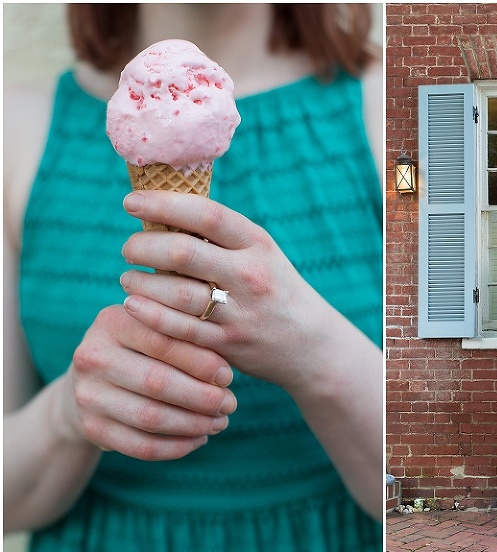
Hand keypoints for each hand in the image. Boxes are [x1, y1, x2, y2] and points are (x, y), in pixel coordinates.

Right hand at [57, 305, 236, 459]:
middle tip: (230, 404)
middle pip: (157, 382)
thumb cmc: (142, 351)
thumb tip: (225, 376)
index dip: (201, 362)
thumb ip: (187, 339)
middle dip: (202, 397)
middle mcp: (92, 356)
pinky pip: (140, 446)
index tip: (228, 377)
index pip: (164, 341)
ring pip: (151, 417)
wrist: (92, 383)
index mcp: (113, 322)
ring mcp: (87, 394)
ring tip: (220, 423)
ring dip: (193, 424)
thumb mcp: (158, 331)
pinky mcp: (91, 428)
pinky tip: (199, 439)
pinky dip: (176, 447)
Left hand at [119, 190, 362, 394]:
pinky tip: (134, 304)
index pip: (207, 214)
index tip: (131, 203)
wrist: (309, 343)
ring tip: (129, 276)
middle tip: (129, 247)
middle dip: (143, 245)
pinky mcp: (227, 344)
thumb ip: (219, 236)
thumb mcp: (259, 253)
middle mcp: (251, 275)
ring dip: (140, 281)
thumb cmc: (273, 288)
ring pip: (174, 293)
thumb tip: (159, 211)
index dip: (163, 204)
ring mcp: (240, 312)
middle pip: (183, 252)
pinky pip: (177, 328)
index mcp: (258, 244)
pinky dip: (147, 314)